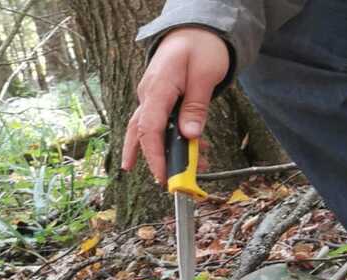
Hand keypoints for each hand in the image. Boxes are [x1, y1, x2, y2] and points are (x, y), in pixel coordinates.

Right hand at [121, 27, 229, 184]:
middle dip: (152, 160)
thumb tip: (190, 136)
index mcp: (158, 87)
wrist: (196, 30)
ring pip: (147, 130)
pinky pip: (160, 123)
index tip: (164, 177)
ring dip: (162, 153)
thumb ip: (196, 107)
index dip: (154, 156)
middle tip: (165, 183)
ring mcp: (152, 97)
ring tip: (181, 172)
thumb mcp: (205, 76)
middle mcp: (149, 94)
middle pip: (141, 133)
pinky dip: (172, 140)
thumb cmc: (202, 48)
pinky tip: (192, 150)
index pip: (149, 128)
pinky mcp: (160, 99)